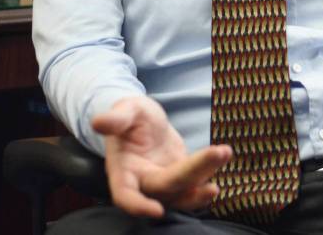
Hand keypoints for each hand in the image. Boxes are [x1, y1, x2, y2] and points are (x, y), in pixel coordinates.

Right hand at [92, 96, 232, 217]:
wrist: (143, 121)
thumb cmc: (130, 116)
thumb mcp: (125, 110)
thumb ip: (115, 119)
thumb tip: (98, 122)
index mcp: (123, 170)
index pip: (125, 196)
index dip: (138, 206)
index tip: (157, 211)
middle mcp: (143, 182)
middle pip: (167, 188)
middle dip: (193, 174)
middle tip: (220, 152)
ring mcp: (163, 182)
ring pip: (184, 190)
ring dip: (205, 180)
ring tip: (225, 155)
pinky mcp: (180, 177)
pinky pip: (194, 183)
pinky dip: (208, 174)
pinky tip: (223, 156)